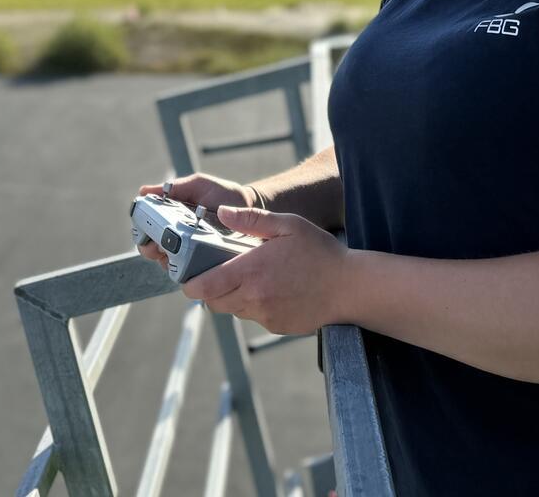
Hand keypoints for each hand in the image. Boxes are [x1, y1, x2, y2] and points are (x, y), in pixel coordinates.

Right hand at [133, 173, 254, 271]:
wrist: (247, 206)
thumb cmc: (220, 194)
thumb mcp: (197, 185)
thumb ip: (174, 188)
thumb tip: (144, 191)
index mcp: (169, 220)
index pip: (146, 231)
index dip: (142, 233)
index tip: (145, 231)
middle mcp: (176, 239)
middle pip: (152, 251)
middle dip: (150, 248)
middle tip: (159, 243)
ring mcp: (189, 254)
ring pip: (168, 264)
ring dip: (167, 259)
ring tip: (176, 250)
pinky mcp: (204, 265)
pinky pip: (191, 272)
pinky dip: (187, 268)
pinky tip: (191, 259)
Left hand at [180, 206, 347, 336]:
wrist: (350, 287)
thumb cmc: (321, 252)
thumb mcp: (287, 225)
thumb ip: (251, 219)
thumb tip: (223, 212)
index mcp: (252, 271)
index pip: (205, 286)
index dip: (190, 284)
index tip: (187, 277)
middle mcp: (254, 297)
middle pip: (214, 302)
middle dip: (209, 289)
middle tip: (216, 273)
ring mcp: (265, 315)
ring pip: (233, 310)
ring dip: (231, 297)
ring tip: (248, 278)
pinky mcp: (276, 326)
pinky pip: (254, 317)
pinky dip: (254, 306)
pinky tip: (270, 290)